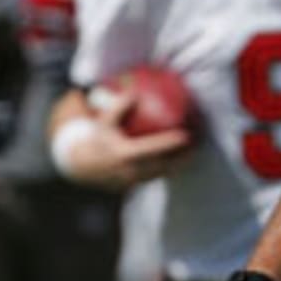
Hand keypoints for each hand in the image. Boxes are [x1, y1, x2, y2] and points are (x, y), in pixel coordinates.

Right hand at [61, 92, 191, 187]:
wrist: (83, 165)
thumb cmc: (97, 137)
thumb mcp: (104, 121)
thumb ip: (119, 107)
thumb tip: (135, 93)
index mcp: (124, 155)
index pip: (153, 149)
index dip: (170, 143)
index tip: (186, 134)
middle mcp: (131, 171)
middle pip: (164, 165)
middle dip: (183, 156)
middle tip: (197, 141)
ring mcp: (135, 181)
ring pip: (163, 173)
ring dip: (181, 163)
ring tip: (195, 150)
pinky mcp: (136, 186)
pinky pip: (158, 176)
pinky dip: (171, 168)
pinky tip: (182, 158)